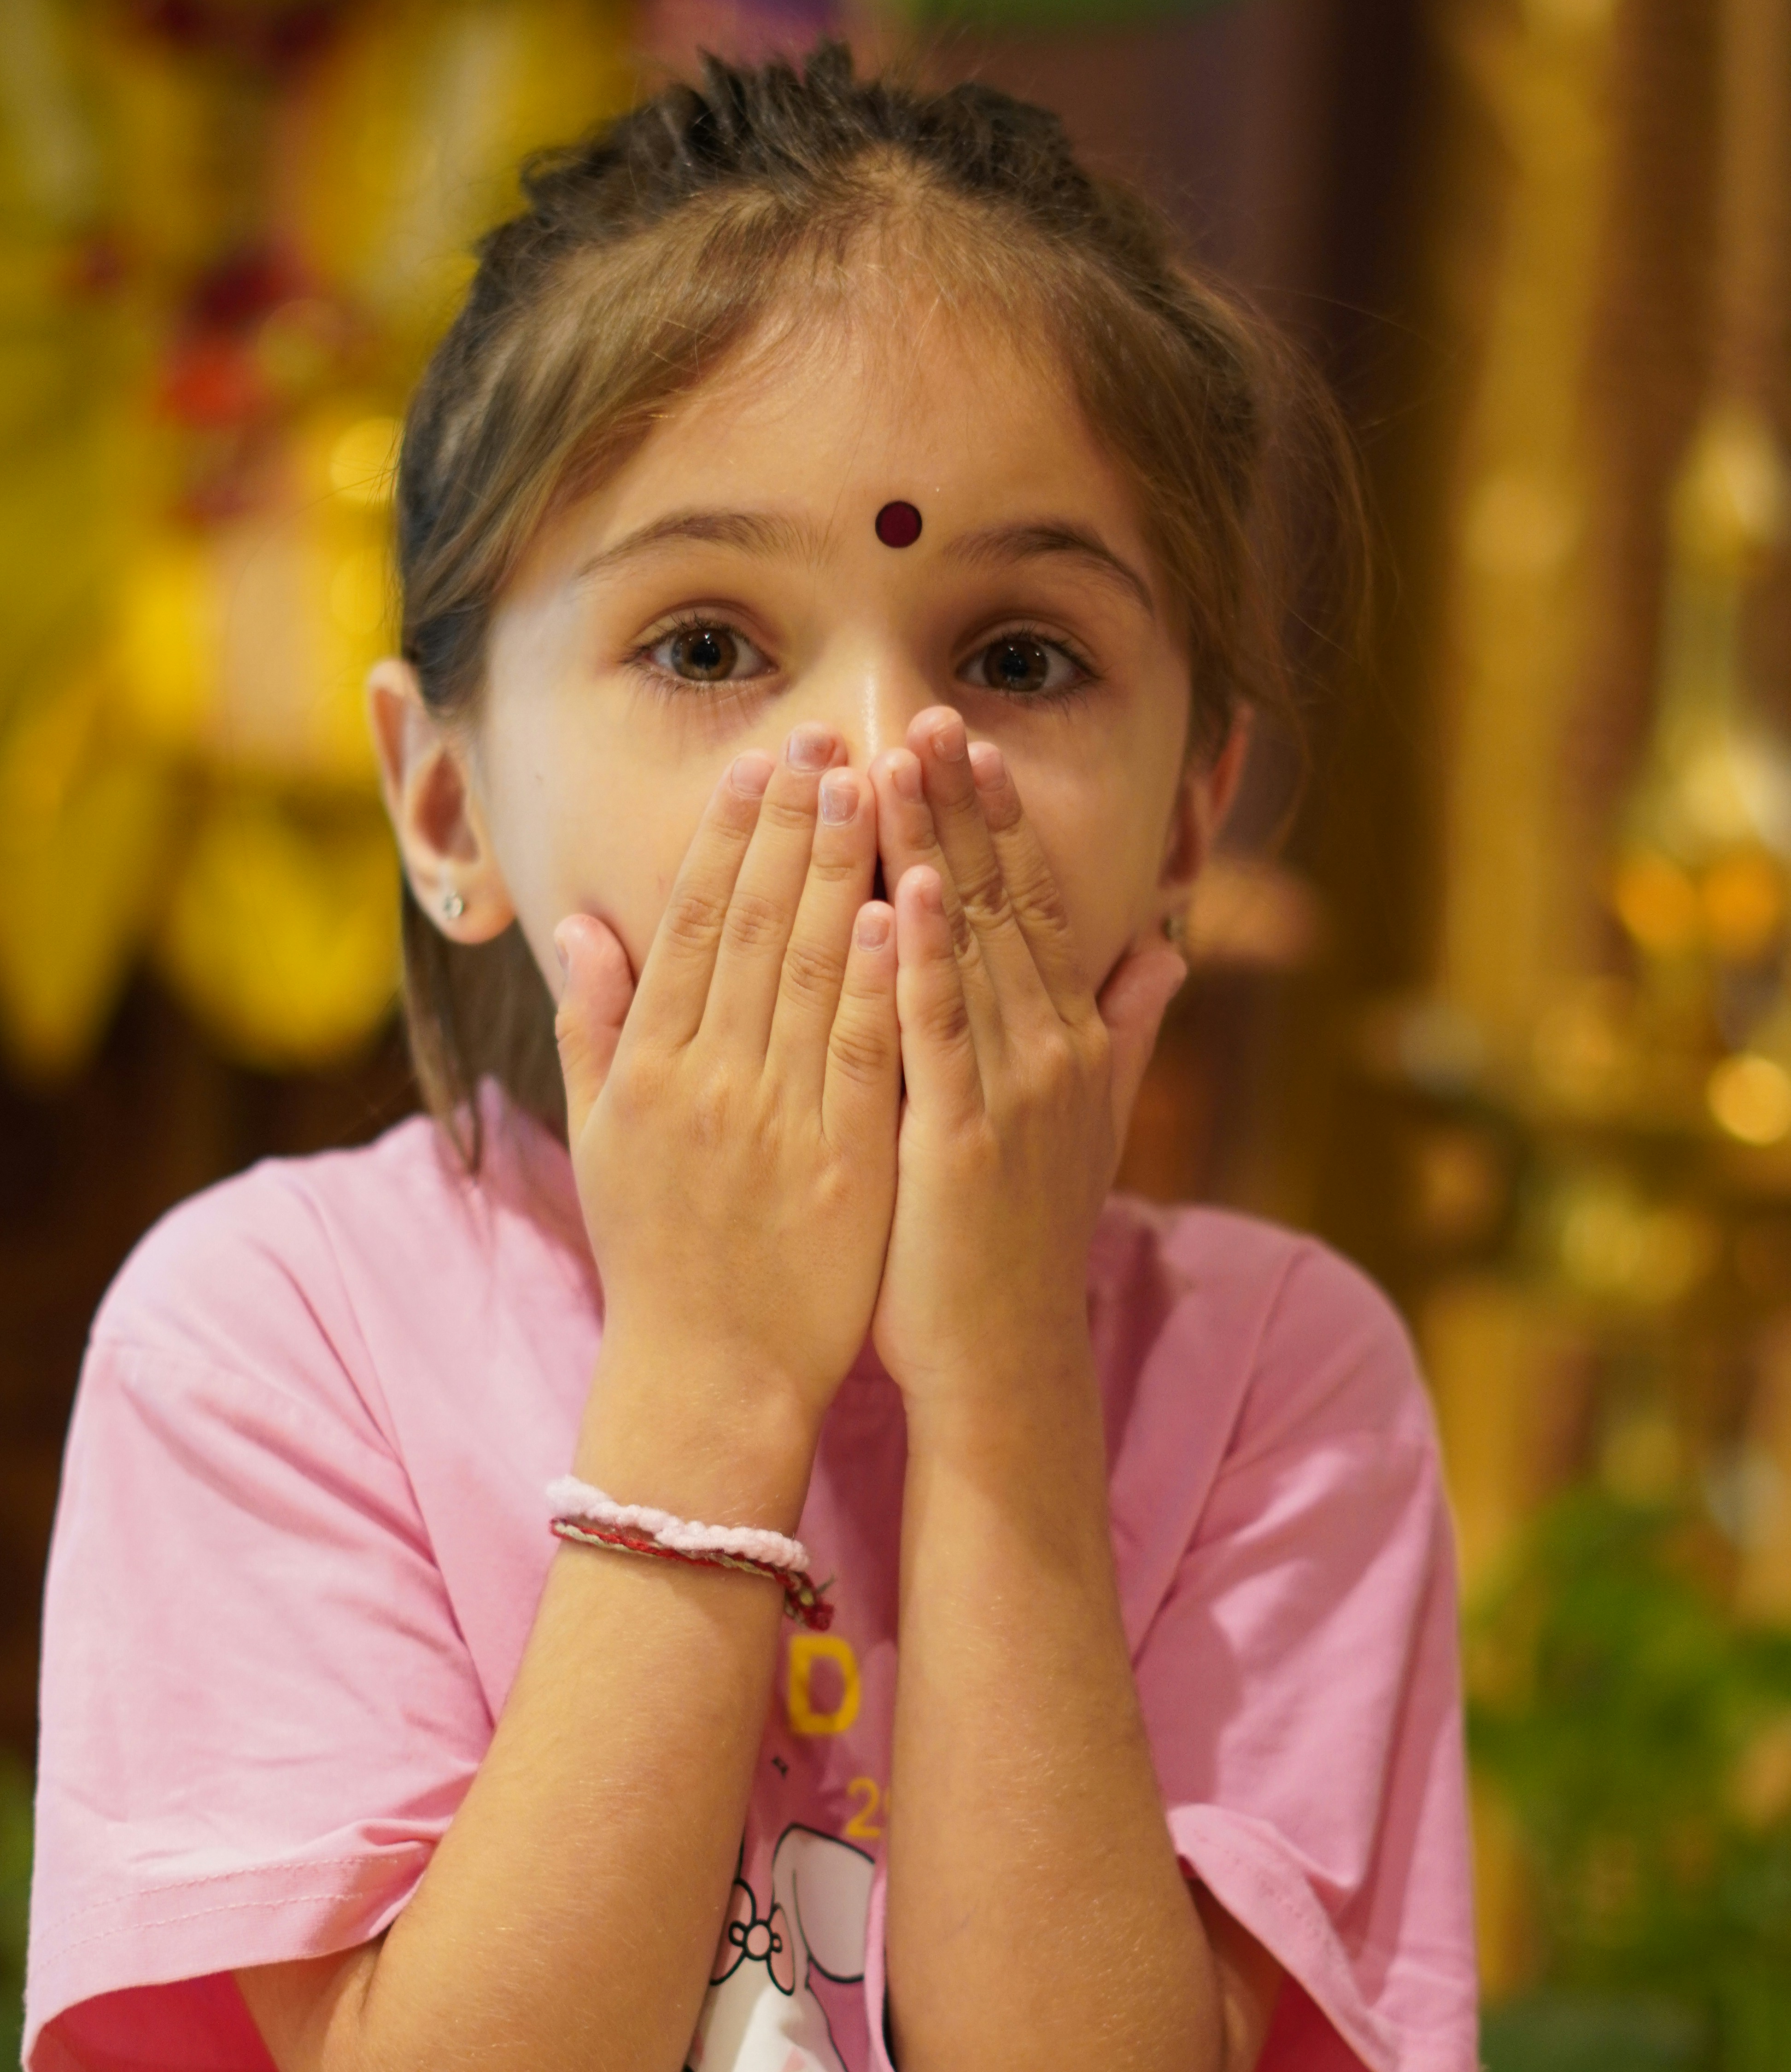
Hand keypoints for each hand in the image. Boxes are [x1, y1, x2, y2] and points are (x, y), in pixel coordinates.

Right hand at [554, 730, 899, 1512]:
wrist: (712, 1371)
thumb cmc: (660, 1254)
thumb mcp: (600, 1140)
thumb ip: (592, 1029)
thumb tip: (580, 926)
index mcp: (649, 1066)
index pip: (693, 923)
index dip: (728, 835)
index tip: (760, 761)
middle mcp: (705, 1080)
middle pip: (753, 926)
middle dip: (792, 823)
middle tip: (829, 735)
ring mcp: (773, 1120)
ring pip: (808, 971)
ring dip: (840, 870)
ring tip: (872, 784)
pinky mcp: (841, 1163)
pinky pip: (859, 1053)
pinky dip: (876, 977)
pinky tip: (899, 905)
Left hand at [867, 708, 1186, 1419]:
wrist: (1000, 1358)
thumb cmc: (1016, 1243)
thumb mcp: (1085, 1126)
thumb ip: (1124, 1033)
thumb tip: (1168, 951)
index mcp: (1066, 1042)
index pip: (1034, 907)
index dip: (1001, 821)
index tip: (966, 742)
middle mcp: (1050, 1052)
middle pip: (1004, 905)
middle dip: (964, 806)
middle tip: (928, 712)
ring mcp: (1011, 1092)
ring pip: (972, 947)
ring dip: (938, 849)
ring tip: (903, 762)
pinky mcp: (959, 1138)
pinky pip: (939, 1032)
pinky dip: (926, 958)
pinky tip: (908, 887)